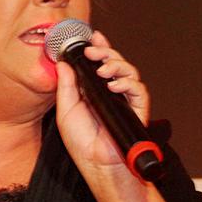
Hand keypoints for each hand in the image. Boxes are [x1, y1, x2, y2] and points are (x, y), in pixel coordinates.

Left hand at [54, 30, 148, 173]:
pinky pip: (138, 90)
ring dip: (116, 65)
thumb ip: (66, 86)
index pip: (99, 63)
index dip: (99, 47)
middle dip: (106, 52)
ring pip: (129, 72)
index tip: (92, 36)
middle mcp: (110, 93)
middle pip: (115, 63)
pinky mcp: (137, 110)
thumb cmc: (82, 143)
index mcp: (93, 91)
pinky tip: (115, 85)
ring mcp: (124, 100)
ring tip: (103, 69)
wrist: (97, 164)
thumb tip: (63, 63)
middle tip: (94, 51)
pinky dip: (128, 84)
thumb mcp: (66, 110)